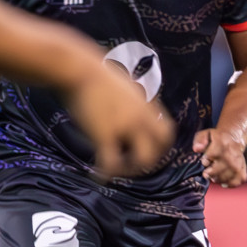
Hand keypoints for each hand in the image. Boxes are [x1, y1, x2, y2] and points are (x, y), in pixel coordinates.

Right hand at [65, 62, 172, 178]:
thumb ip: (133, 102)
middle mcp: (142, 119)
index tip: (147, 150)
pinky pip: (110, 163)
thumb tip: (130, 107)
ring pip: (142, 160)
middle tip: (131, 164)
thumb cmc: (95, 75)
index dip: (160, 146)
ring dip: (131, 169)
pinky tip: (97, 176)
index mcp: (147, 107)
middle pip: (160, 149)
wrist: (79, 69)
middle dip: (149, 161)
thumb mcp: (125, 87)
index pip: (167, 133)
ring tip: (114, 169)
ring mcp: (125, 127)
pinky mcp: (105, 135)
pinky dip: (105, 174)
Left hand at [192, 128, 246, 187]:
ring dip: (217, 179)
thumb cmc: (217, 139)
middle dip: (209, 173)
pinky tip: (224, 180)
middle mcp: (231, 157)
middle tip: (209, 169)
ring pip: (223, 180)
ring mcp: (238, 165)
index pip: (208, 159)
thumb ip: (199, 140)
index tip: (207, 159)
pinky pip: (235, 183)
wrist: (234, 139)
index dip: (205, 161)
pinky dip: (228, 184)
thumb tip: (197, 149)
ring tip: (216, 173)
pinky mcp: (242, 171)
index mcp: (221, 146)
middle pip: (215, 173)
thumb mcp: (206, 134)